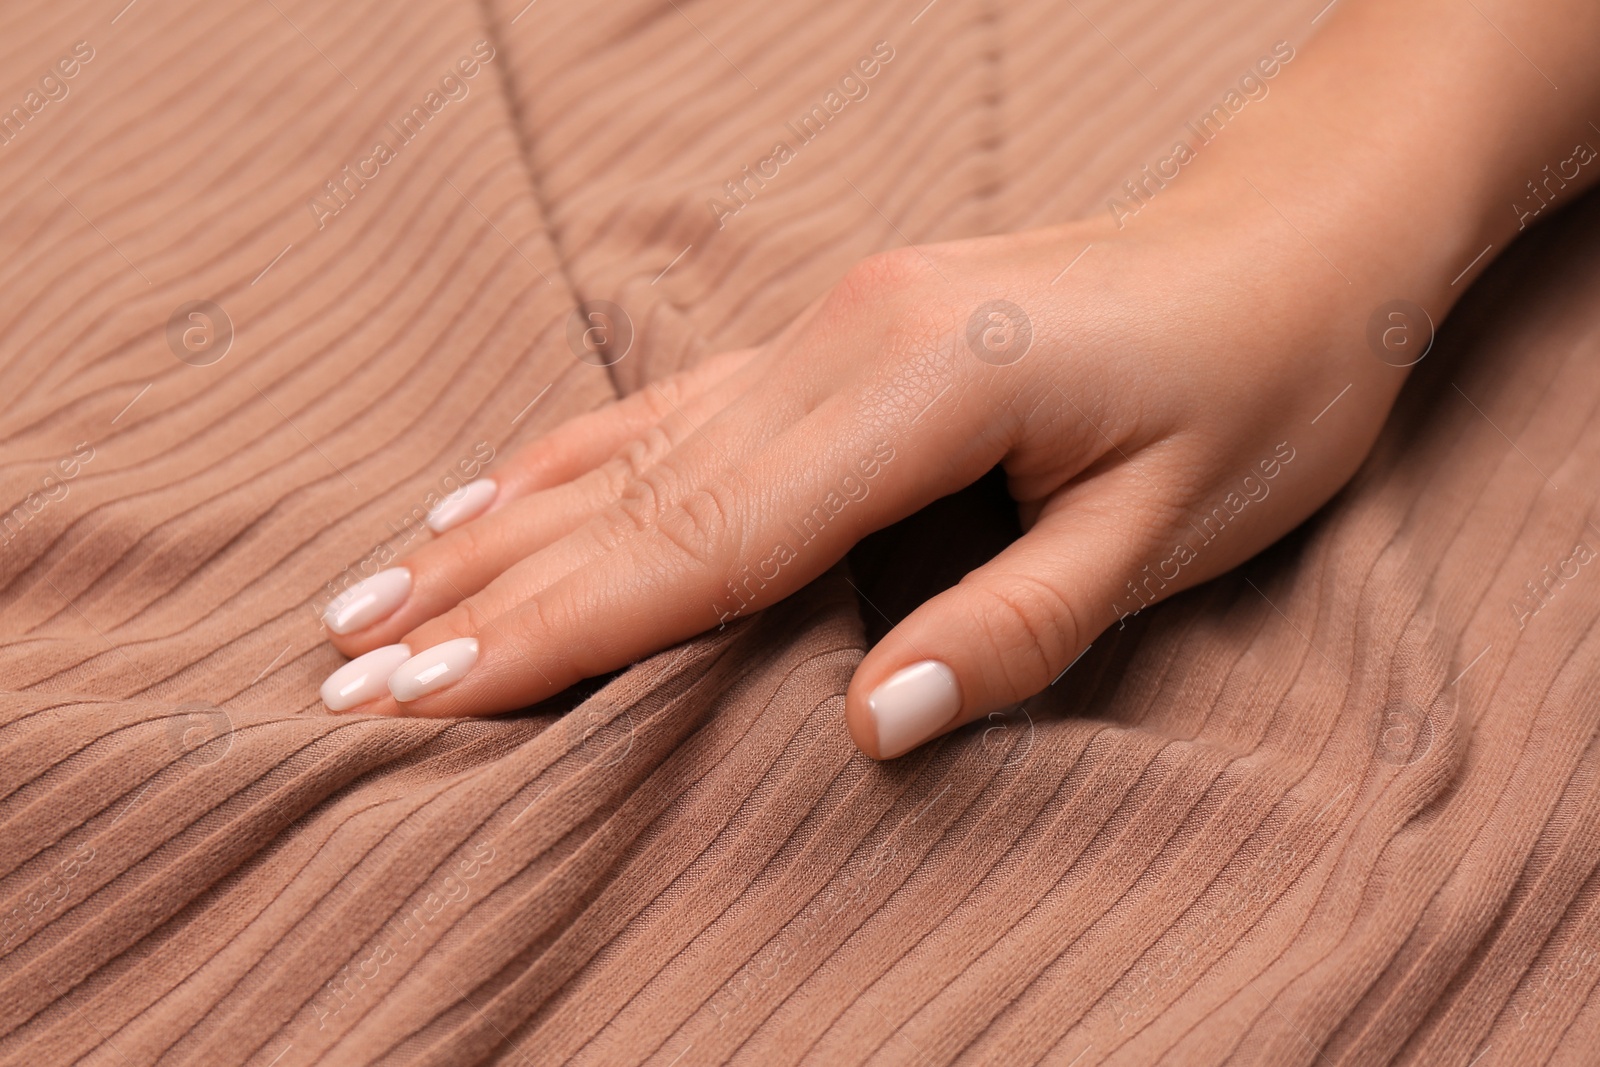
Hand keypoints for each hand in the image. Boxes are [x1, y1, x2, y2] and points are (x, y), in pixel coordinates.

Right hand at [316, 193, 1398, 757]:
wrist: (1292, 240)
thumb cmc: (1260, 384)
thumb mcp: (1172, 527)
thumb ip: (1015, 629)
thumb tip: (869, 729)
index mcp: (919, 389)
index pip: (701, 543)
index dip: (554, 630)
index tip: (426, 696)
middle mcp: (840, 343)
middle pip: (627, 493)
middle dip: (481, 593)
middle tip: (344, 673)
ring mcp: (828, 325)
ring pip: (625, 444)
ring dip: (494, 526)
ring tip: (372, 595)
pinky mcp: (838, 330)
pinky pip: (671, 406)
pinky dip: (568, 461)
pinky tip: (496, 489)